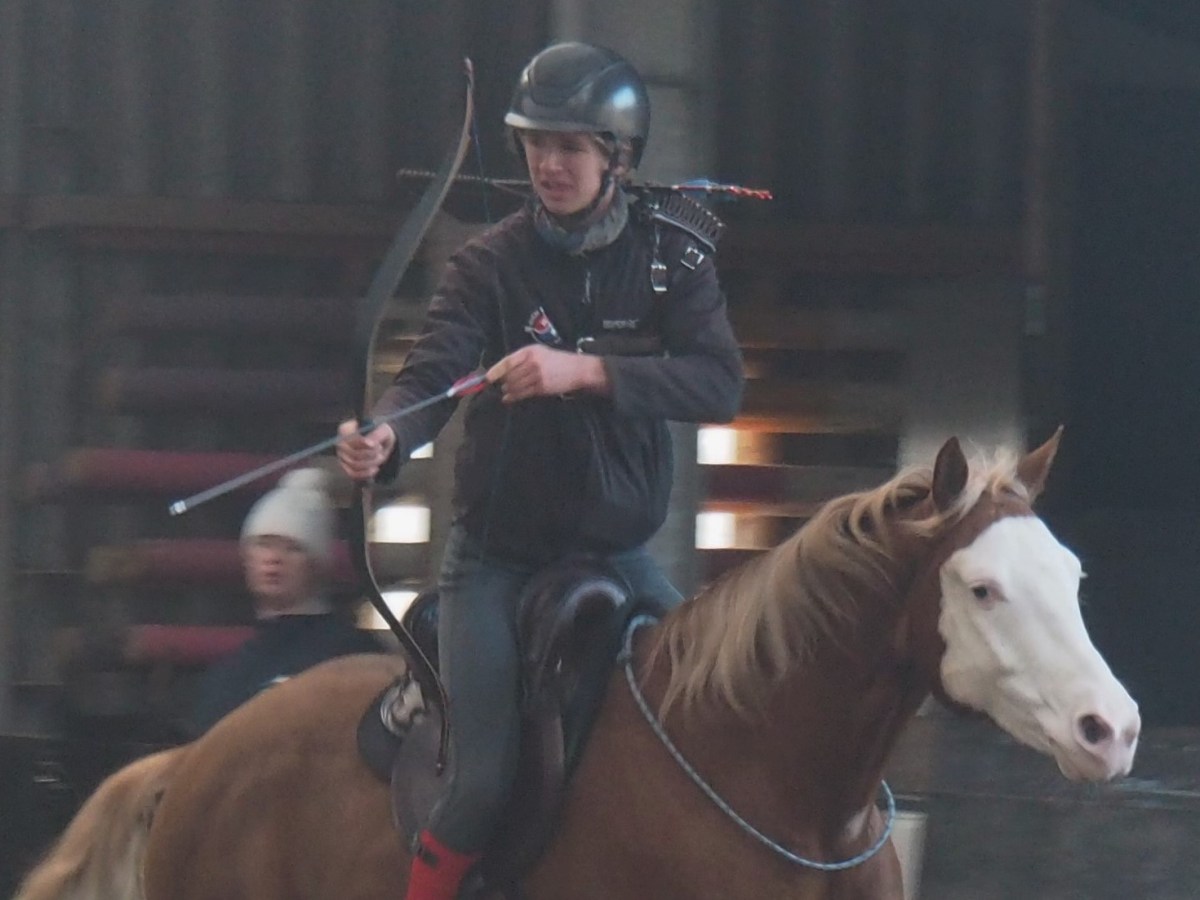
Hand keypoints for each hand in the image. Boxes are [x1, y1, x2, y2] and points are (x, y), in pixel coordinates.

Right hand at [336, 420, 395, 480]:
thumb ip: (377, 435)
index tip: (374, 445)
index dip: (360, 442)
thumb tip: (370, 443)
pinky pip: (352, 474)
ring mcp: (342, 456)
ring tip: (380, 457)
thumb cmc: (381, 434)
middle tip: (380, 449)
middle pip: (350, 452)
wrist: (382, 445)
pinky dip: (365, 473)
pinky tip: (375, 469)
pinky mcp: (347, 468)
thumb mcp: (383, 430)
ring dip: (370, 463)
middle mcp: (341, 443)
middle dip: (368, 453)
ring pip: (353, 464)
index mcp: (346, 429)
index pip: (347, 437)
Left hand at [486, 345, 606, 402]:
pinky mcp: (541, 387)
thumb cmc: (558, 360)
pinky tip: (508, 399)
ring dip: (507, 390)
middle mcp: (532, 362)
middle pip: (510, 375)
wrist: (578, 369)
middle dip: (503, 382)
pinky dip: (513, 397)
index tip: (488, 377)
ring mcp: (537, 375)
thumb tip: (504, 371)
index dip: (496, 370)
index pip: (508, 361)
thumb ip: (523, 359)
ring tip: (505, 391)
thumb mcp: (541, 353)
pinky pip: (522, 393)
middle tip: (500, 386)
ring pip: (515, 385)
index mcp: (530, 351)